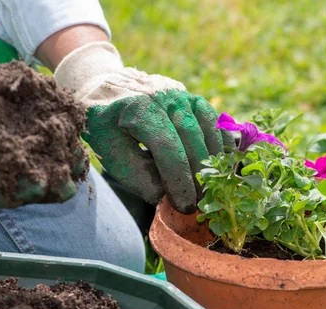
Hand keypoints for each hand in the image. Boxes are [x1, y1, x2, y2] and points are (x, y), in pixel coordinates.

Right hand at [0, 68, 77, 207]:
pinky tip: (70, 124)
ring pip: (35, 161)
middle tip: (74, 176)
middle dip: (51, 180)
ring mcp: (1, 152)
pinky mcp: (9, 131)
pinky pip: (34, 135)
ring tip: (80, 154)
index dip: (19, 191)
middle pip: (24, 182)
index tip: (40, 187)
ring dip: (59, 158)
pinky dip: (52, 129)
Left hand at [51, 40, 233, 213]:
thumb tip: (166, 198)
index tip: (184, 205)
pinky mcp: (192, 98)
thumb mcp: (110, 151)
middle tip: (199, 203)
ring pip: (207, 129)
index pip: (168, 148)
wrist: (105, 86)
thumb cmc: (106, 124)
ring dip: (213, 162)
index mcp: (139, 108)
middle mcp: (164, 96)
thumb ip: (136, 175)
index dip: (179, 180)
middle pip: (192, 139)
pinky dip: (220, 144)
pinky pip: (214, 121)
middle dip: (198, 175)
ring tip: (209, 188)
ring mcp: (181, 95)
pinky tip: (219, 165)